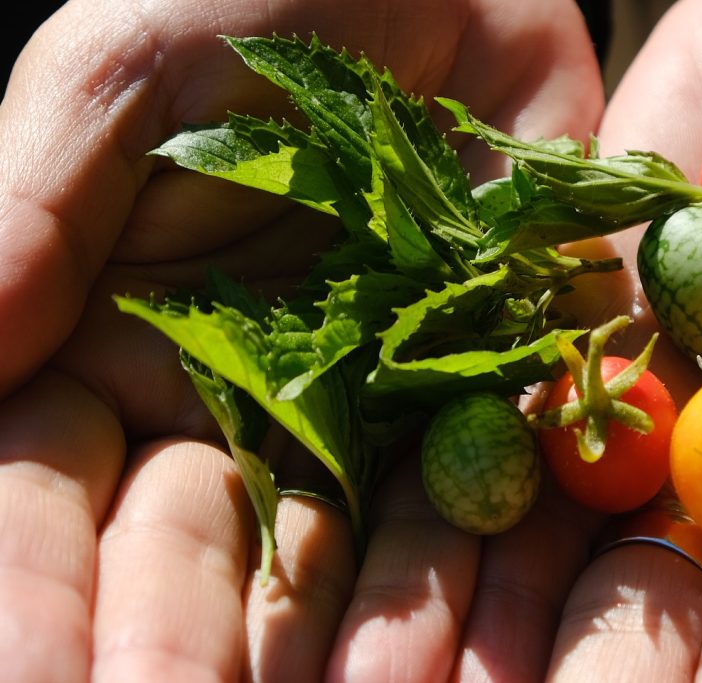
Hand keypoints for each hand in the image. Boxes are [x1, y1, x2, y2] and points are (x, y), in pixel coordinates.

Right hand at [0, 0, 602, 679]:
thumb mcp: (117, 82)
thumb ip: (29, 215)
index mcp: (123, 343)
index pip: (51, 499)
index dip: (40, 591)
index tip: (37, 674)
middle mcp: (246, 395)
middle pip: (200, 555)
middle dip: (182, 647)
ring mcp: (374, 398)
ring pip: (340, 549)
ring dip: (337, 638)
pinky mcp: (487, 374)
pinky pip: (479, 482)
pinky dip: (470, 559)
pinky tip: (458, 643)